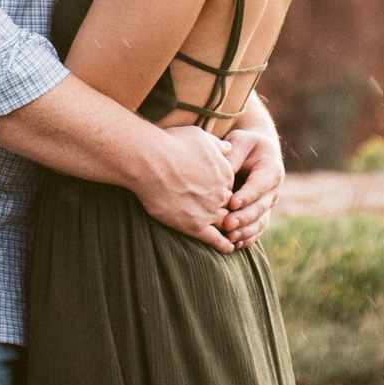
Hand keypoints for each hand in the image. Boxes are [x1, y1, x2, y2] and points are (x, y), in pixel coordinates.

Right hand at [133, 123, 238, 251]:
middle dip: (229, 209)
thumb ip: (218, 144)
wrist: (150, 161)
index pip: (231, 187)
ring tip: (233, 235)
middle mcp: (222, 193)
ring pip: (227, 223)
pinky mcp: (196, 225)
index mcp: (226, 172)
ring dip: (230, 229)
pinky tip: (228, 248)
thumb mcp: (200, 136)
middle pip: (231, 206)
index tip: (216, 193)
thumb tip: (229, 147)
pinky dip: (224, 245)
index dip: (224, 191)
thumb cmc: (171, 144)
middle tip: (227, 215)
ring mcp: (210, 210)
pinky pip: (216, 239)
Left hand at [225, 119, 284, 246]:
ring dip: (245, 231)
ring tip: (228, 237)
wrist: (255, 153)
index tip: (232, 202)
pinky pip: (256, 230)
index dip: (248, 195)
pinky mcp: (261, 215)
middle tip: (227, 224)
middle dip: (244, 218)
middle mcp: (273, 191)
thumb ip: (233, 155)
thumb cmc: (244, 145)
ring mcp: (268, 205)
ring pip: (259, 222)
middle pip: (260, 207)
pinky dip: (247, 238)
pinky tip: (234, 244)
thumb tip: (224, 173)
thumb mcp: (240, 141)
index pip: (260, 185)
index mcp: (271, 170)